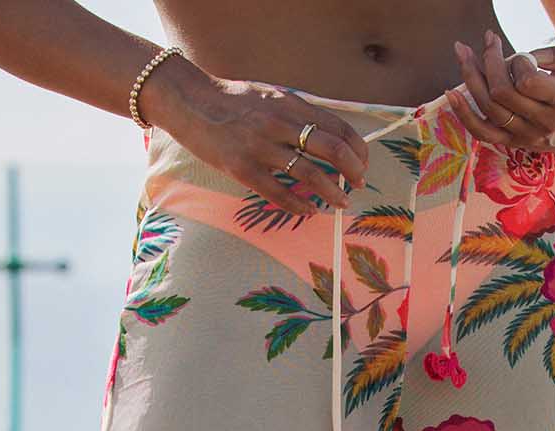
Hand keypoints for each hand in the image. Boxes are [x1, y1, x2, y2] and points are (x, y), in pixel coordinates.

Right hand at [139, 61, 370, 216]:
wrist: (191, 102)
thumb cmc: (233, 102)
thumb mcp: (271, 96)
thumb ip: (297, 115)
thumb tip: (327, 137)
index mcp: (290, 103)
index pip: (337, 127)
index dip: (357, 148)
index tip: (362, 163)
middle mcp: (279, 123)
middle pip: (331, 149)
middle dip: (353, 171)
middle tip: (358, 184)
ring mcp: (260, 146)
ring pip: (310, 173)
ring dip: (332, 192)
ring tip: (341, 202)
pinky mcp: (241, 168)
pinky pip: (278, 192)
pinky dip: (299, 204)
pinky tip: (309, 210)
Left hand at [445, 31, 554, 154]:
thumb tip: (529, 56)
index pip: (528, 82)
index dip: (519, 62)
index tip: (523, 55)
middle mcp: (544, 124)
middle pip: (503, 93)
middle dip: (490, 60)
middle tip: (488, 39)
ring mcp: (525, 136)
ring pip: (489, 108)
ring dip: (472, 76)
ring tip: (463, 51)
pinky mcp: (511, 142)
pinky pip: (481, 132)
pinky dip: (463, 113)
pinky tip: (451, 92)